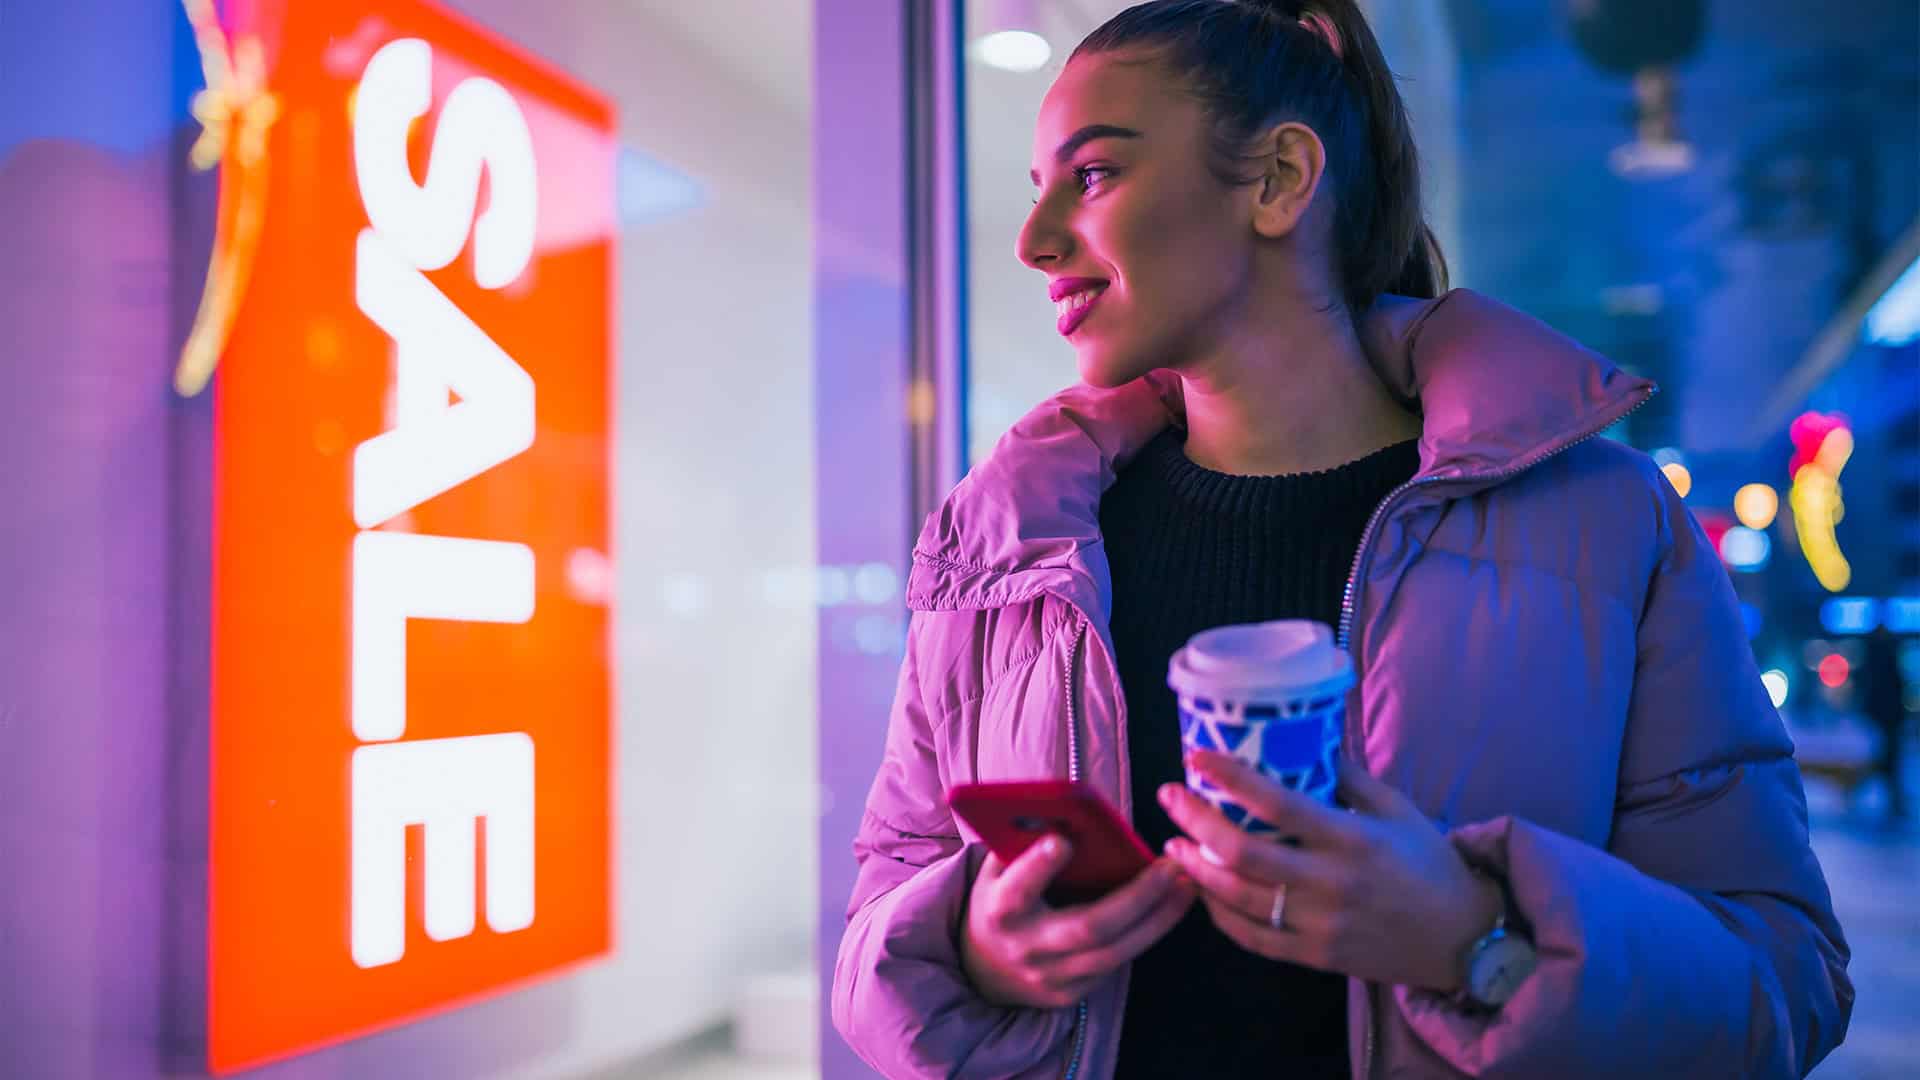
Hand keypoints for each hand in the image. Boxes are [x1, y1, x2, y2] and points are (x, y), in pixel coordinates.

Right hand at [959, 835, 1196, 1008]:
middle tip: (1171, 867)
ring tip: (1187, 886)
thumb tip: (1067, 810)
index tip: (1063, 842)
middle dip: (1135, 897)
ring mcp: (1051, 976)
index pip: (1017, 891)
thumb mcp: (998, 870)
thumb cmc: (1001, 898)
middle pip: (1088, 927)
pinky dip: (1147, 935)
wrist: (983, 967)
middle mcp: (1026, 948)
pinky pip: (1117, 964)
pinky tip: (1171, 909)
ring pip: (1114, 953)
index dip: (1037, 868)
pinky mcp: (1071, 994)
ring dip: (1157, 919)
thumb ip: (1024, 845)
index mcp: (999, 909)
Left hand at [1160, 751, 1501, 991]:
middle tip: (1170, 797)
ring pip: (1238, 897)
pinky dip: (1219, 912)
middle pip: (1242, 852)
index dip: (1230, 777)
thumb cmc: (1429, 865)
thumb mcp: (1398, 810)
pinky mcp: (1313, 956)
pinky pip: (1251, 937)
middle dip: (1195, 821)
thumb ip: (1350, 778)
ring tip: (1175, 842)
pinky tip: (1204, 887)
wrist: (1463, 940)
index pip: (1277, 804)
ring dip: (1198, 867)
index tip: (1196, 757)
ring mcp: (1319, 925)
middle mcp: (1330, 883)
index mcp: (1352, 839)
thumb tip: (1306, 739)